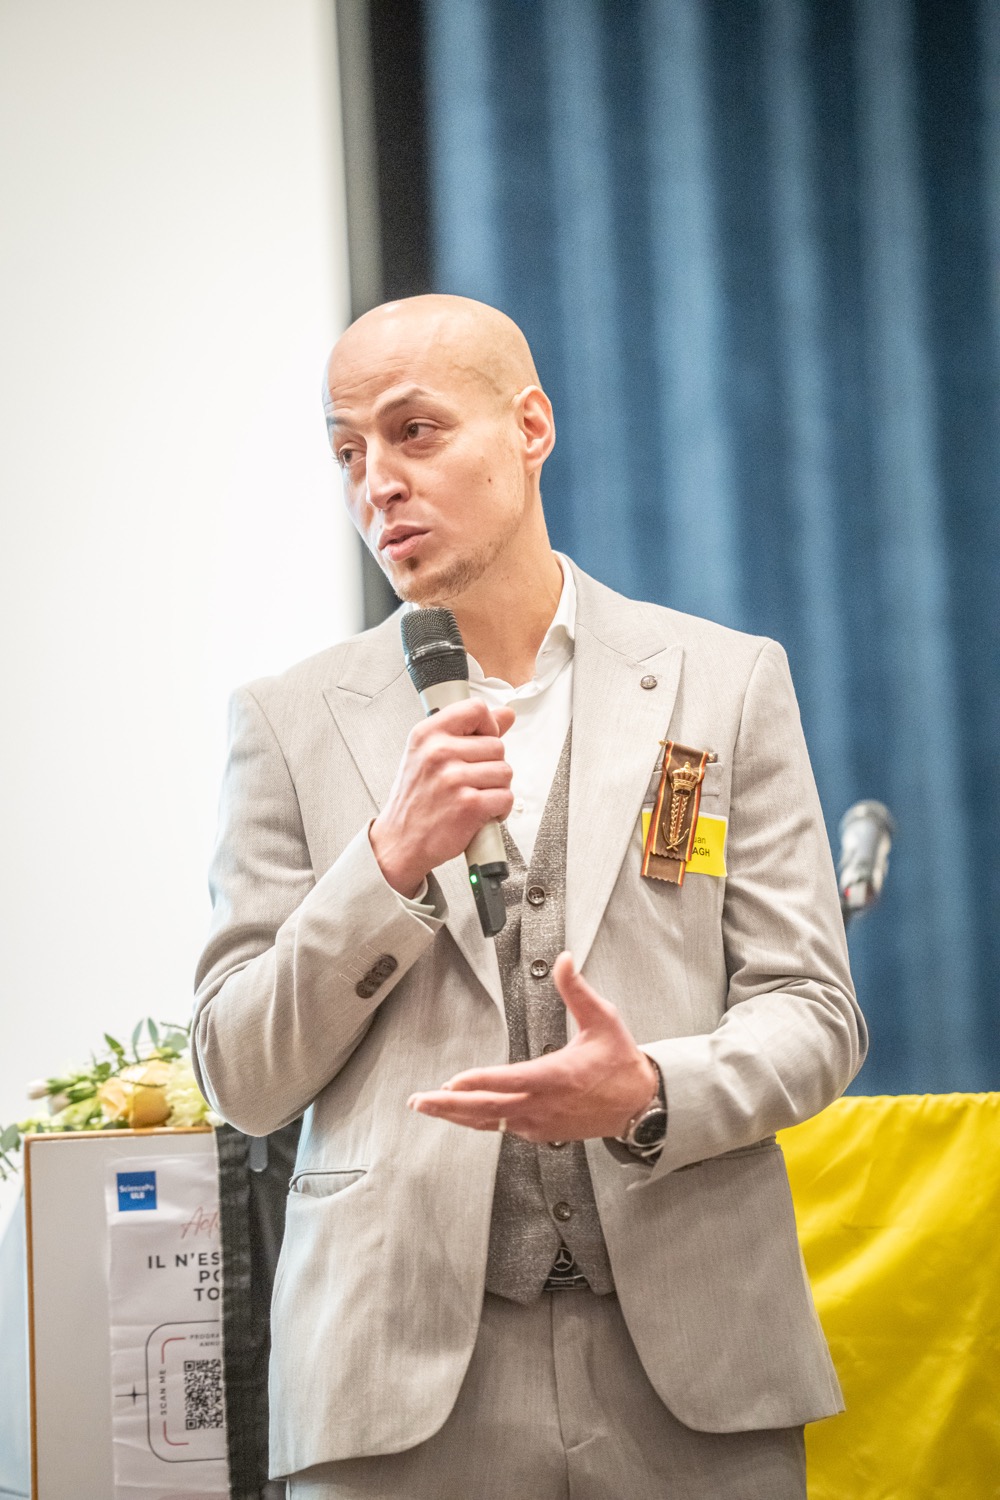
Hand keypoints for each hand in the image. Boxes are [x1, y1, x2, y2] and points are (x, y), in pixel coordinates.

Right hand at [370, 700, 515, 896]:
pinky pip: (505, 797)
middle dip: (491, 766)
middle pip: (497, 745)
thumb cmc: (415, 800)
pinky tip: (479, 813)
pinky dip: (499, 810)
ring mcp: (453, 778)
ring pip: (505, 771)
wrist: (399, 842)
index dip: (488, 725)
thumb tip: (505, 714)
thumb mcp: (429, 755)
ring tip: (473, 796)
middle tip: (470, 781)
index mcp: (427, 734)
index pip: (476, 708)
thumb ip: (469, 732)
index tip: (482, 740)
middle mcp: (438, 752)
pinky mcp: (469, 804)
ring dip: (496, 789)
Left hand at [408, 952, 658, 1140]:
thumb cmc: (620, 1063)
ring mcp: (541, 1122)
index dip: (480, 1082)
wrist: (639, 1105)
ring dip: (456, 1115)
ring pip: (490, 1123)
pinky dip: (477, 1121)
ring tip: (427, 1106)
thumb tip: (564, 959)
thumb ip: (577, 990)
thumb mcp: (603, 1020)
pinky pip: (502, 1128)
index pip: (511, 1081)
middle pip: (488, 1109)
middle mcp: (545, 1104)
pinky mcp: (541, 1131)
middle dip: (449, 1105)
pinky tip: (459, 1113)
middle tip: (419, 1101)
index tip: (453, 1081)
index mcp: (558, 1076)